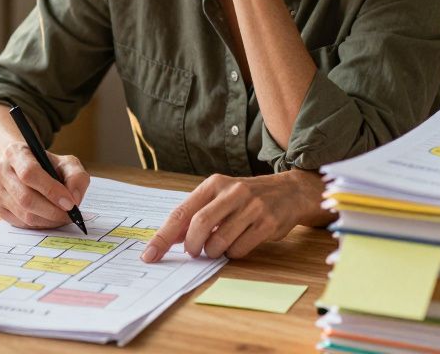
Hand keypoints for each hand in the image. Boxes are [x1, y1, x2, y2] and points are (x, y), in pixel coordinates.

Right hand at [0, 142, 90, 228]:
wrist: (23, 167)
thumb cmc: (46, 164)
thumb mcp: (65, 162)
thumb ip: (76, 176)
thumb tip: (74, 198)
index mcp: (15, 152)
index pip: (29, 173)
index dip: (51, 190)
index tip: (70, 203)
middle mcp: (0, 171)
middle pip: (25, 198)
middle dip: (52, 211)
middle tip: (70, 215)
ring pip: (24, 214)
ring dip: (48, 220)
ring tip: (63, 217)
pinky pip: (21, 223)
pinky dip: (40, 224)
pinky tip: (50, 218)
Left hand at [141, 171, 318, 261]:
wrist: (290, 192)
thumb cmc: (247, 198)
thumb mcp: (220, 197)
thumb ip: (195, 214)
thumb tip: (167, 239)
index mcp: (214, 184)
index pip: (181, 212)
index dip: (163, 236)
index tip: (149, 255)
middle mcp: (232, 192)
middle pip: (199, 224)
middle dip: (191, 245)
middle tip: (192, 252)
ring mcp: (252, 207)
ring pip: (219, 240)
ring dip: (212, 252)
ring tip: (217, 248)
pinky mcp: (267, 224)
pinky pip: (239, 249)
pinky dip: (232, 254)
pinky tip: (237, 245)